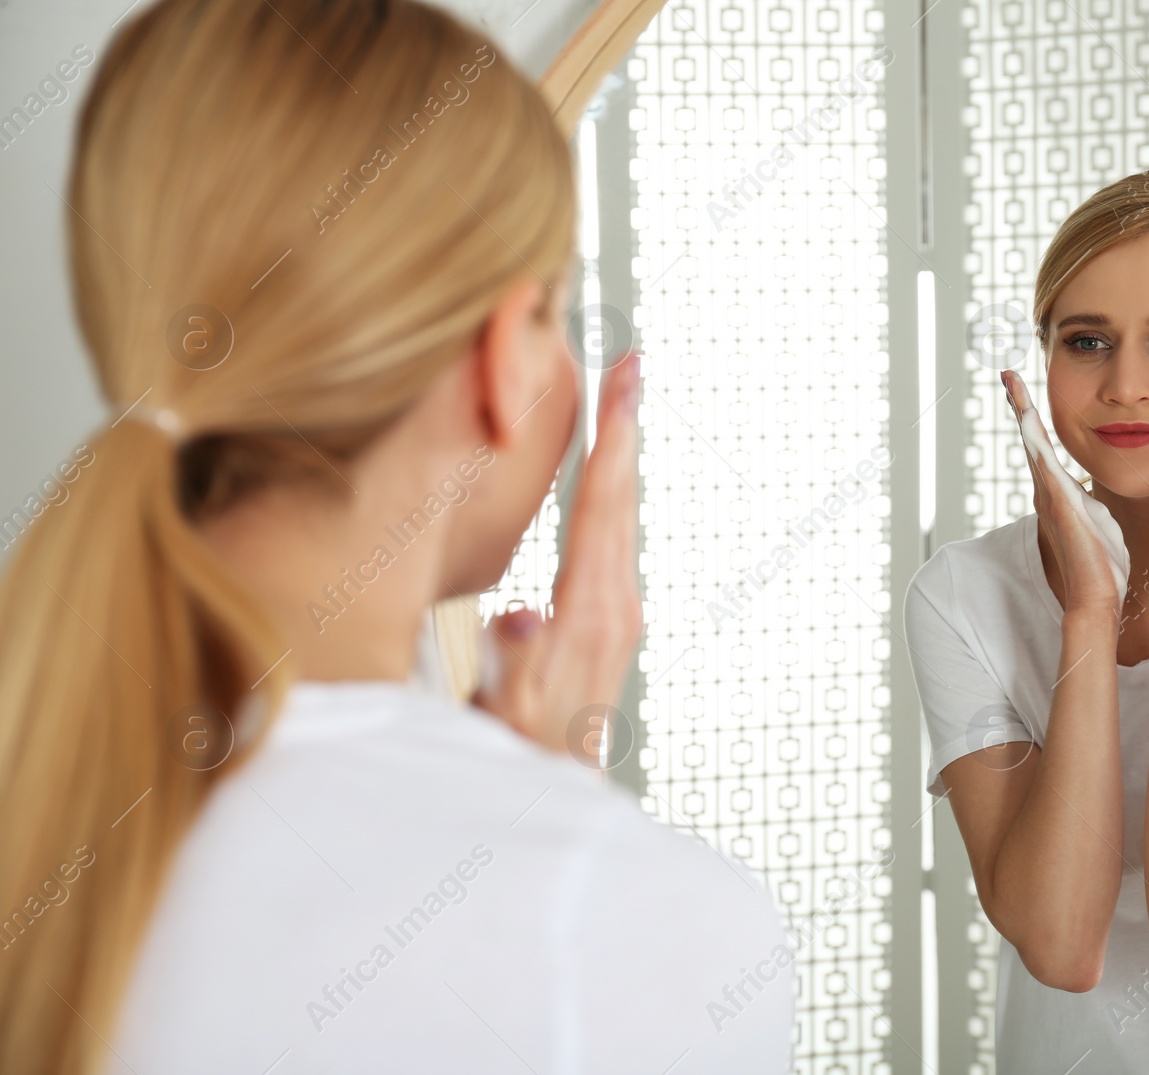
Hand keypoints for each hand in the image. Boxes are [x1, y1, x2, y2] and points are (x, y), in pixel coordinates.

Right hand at [472, 351, 644, 762]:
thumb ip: (510, 658)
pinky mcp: (612, 621)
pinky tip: (605, 472)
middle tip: (632, 365)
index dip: (613, 442)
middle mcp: (615, 607)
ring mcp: (619, 613)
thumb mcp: (502, 708)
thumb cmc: (519, 755)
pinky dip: (610, 494)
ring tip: (621, 398)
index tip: (625, 386)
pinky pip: (612, 539)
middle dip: (627, 428)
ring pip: (621, 516)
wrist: (553, 796)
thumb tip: (515, 618)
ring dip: (621, 456)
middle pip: (623, 500)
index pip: (602, 510)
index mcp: (589, 615)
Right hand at [1001, 369, 1130, 613]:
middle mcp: (1048, 489)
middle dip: (1017, 404)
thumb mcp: (1098, 520)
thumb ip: (1091, 502)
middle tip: (1006, 373)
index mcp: (1059, 491)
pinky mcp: (1057, 502)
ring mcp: (1049, 494)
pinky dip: (1032, 438)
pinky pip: (1042, 463)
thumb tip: (1092, 493)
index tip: (1022, 387)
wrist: (1096, 597)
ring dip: (1021, 412)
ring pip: (1032, 444)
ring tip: (1011, 382)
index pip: (1043, 445)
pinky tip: (1026, 417)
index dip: (1032, 416)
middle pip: (1029, 437)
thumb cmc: (1101, 565)